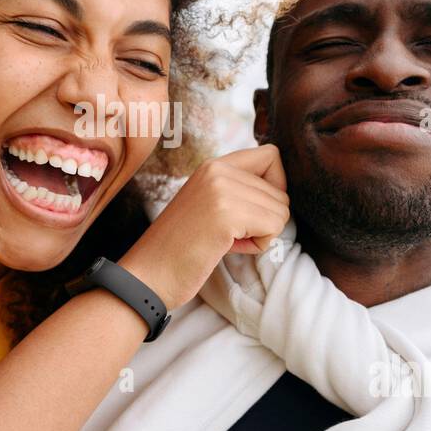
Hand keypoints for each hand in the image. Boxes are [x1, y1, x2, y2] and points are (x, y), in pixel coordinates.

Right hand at [119, 144, 288, 309]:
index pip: (271, 155)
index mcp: (213, 165)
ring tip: (227, 241)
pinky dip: (259, 245)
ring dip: (261, 235)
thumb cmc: (181, 248)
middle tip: (230, 235)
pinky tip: (229, 248)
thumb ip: (239, 191)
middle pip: (281, 192)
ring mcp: (221, 189)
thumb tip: (282, 194)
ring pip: (281, 211)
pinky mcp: (226, 214)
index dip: (275, 185)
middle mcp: (217, 170)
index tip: (253, 209)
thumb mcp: (209, 205)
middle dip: (264, 220)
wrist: (148, 274)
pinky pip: (274, 227)